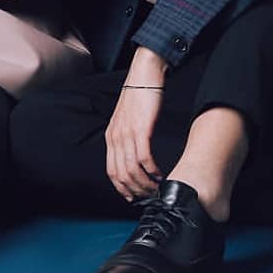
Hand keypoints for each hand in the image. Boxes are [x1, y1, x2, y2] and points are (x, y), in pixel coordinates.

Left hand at [105, 48, 167, 200]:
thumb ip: (127, 138)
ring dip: (146, 184)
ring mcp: (127, 133)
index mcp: (111, 137)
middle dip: (136, 190)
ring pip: (133, 169)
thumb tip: (134, 156)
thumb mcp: (127, 120)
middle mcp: (116, 137)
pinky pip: (145, 157)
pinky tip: (161, 174)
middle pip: (122, 174)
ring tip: (157, 188)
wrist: (144, 75)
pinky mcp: (141, 129)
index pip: (111, 171)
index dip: (122, 188)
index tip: (133, 197)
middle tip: (149, 196)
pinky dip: (153, 171)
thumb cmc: (139, 98)